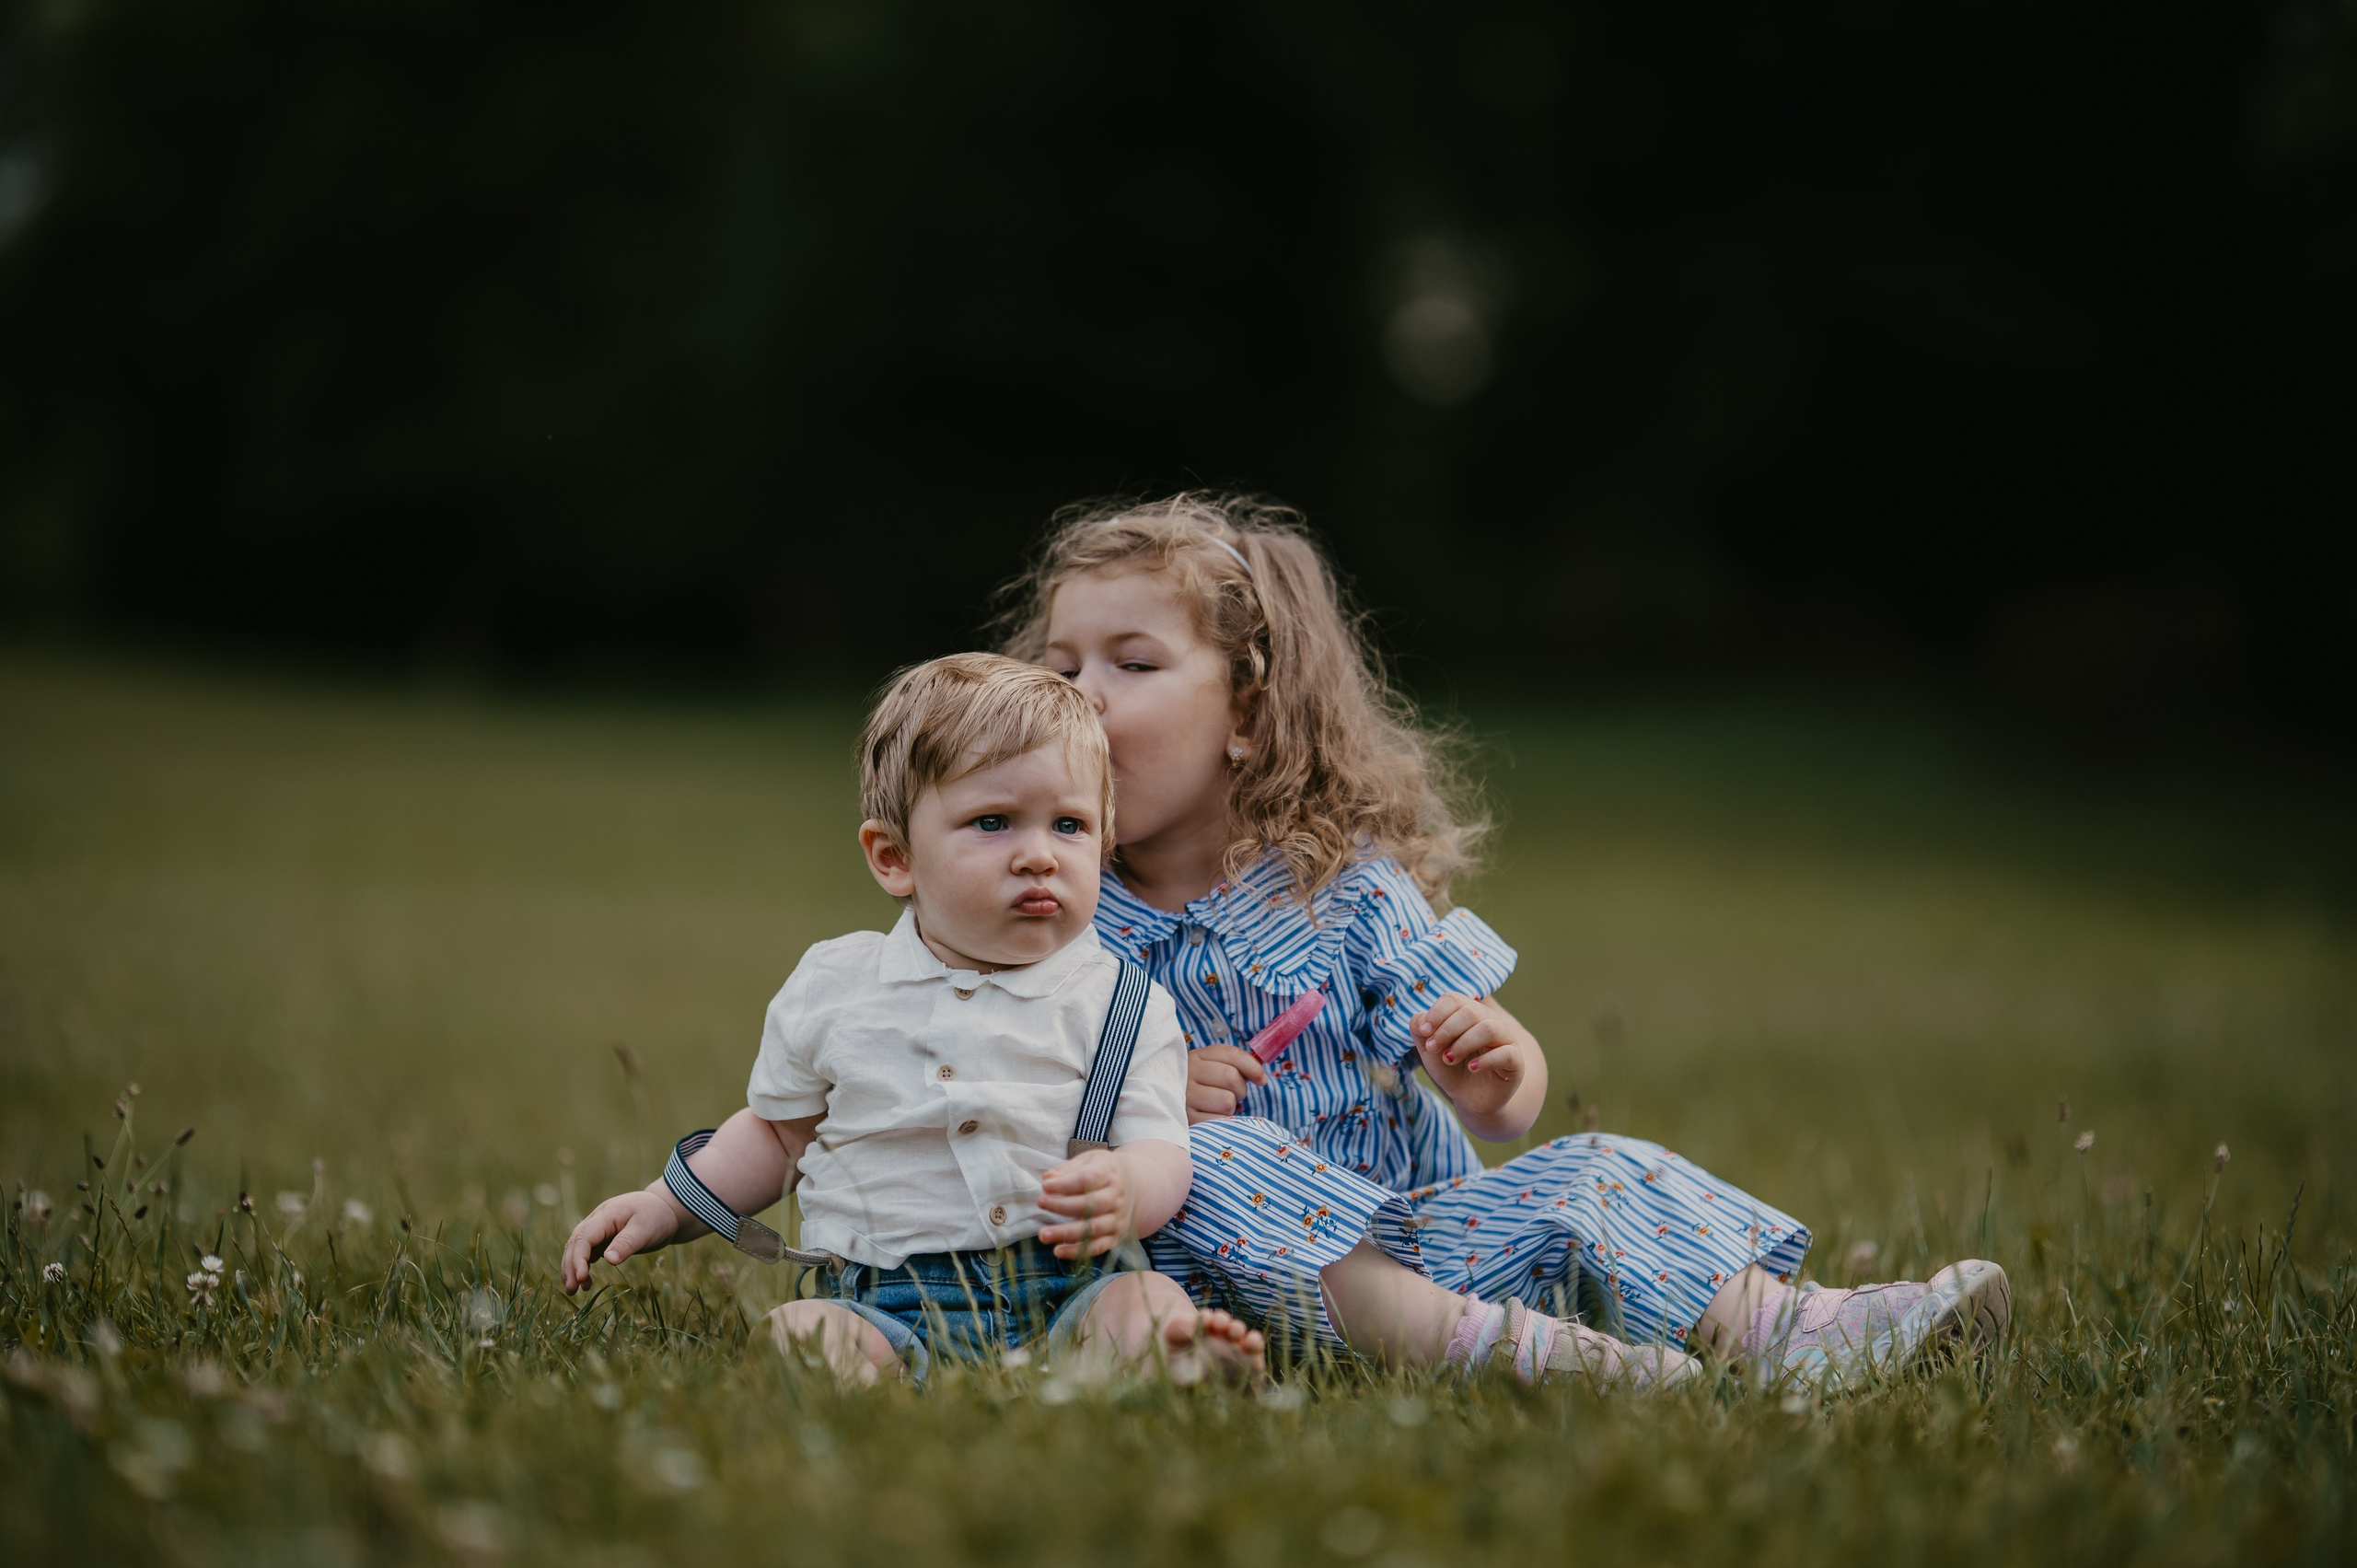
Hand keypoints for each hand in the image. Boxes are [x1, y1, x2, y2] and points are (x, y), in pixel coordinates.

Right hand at [561, 1188, 686, 1292]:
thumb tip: (608, 1260)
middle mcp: (597, 1220)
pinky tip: (586, 1280)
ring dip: (572, 1267)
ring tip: (574, 1290)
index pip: (584, 1236)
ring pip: (577, 1247)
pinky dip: (582, 1265)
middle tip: (571, 1289)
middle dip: (570, 1266)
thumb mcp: (645, 1230)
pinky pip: (586, 1251)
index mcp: (607, 1214)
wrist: (665, 1209)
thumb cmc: (656, 1216)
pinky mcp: (602, 1237)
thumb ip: (626, 1243)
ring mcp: (598, 1228)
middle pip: (575, 1242)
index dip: (579, 1257)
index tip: (581, 1277)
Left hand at [1036, 1149, 1135, 1259]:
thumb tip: (1048, 1178)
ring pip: (1093, 1229)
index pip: (1087, 1179)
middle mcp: (1116, 1196)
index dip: (1065, 1184)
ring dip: (1066, 1233)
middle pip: (1090, 1205)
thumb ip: (1067, 1169)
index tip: (1045, 1186)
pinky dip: (1077, 1251)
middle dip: (1062, 1206)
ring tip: (1043, 1235)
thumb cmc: (1102, 1171)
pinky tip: (1058, 1251)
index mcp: (1109, 1173)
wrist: (1133, 1185)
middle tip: (1040, 1203)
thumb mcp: (1088, 1160)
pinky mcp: (1115, 1236)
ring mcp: (1117, 1218)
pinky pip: (1097, 1247)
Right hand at [1185, 1043, 1266, 1122]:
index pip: (1231, 1054)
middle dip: (1240, 1090)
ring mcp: (1185, 1096)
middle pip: (1232, 1077)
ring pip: (1227, 1101)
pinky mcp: (1187, 1118)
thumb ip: (1235, 1065)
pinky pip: (1219, 1120)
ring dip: (1230, 1107)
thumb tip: (1261, 1076)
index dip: (1252, 1066)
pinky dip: (1222, 1121)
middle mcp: (1188, 1072)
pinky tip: (1212, 1117)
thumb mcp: (1212, 1068)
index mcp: (1197, 1056)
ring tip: (1218, 1106)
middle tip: (1234, 1095)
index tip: (1261, 1079)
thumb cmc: (1201, 1087)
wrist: (1171, 1106)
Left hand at [1410, 992, 1539, 1125]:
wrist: (1469, 1098)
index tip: (1424, 1032)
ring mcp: (1505, 1039)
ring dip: (1463, 1044)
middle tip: (1433, 1048)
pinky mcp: (1515, 1061)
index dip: (1436, 1013)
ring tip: (1449, 1059)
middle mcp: (1489, 1020)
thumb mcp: (1429, 1049)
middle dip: (1446, 1030)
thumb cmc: (1451, 1068)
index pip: (1454, 999)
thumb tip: (1422, 1018)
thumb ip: (1420, 1030)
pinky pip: (1505, 1053)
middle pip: (1470, 1012)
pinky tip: (1472, 1068)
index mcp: (1468, 1012)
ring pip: (1489, 1028)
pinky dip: (1485, 1061)